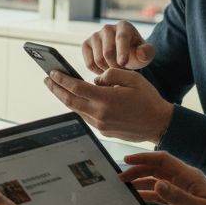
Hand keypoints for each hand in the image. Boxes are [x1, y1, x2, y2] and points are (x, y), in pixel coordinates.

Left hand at [44, 68, 174, 142]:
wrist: (159, 124)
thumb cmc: (148, 99)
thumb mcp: (132, 78)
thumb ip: (110, 75)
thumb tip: (95, 80)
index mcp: (106, 99)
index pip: (76, 87)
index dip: (61, 80)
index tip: (52, 73)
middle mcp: (99, 114)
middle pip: (69, 100)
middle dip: (56, 89)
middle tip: (47, 80)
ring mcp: (100, 125)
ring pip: (76, 110)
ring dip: (65, 98)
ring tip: (57, 88)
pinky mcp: (103, 131)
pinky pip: (86, 117)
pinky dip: (78, 107)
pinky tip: (76, 99)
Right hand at [81, 20, 154, 73]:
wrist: (125, 54)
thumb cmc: (137, 53)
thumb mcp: (147, 54)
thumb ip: (147, 53)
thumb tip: (141, 53)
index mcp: (124, 26)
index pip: (121, 38)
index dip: (122, 52)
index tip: (123, 64)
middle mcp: (107, 28)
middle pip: (108, 52)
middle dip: (116, 67)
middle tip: (123, 74)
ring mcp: (95, 36)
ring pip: (98, 60)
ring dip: (107, 71)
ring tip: (116, 73)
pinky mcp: (86, 45)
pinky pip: (89, 63)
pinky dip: (97, 72)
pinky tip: (105, 72)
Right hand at [120, 151, 205, 204]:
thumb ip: (176, 196)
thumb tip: (156, 184)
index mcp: (188, 176)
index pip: (162, 160)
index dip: (144, 158)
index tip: (127, 160)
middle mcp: (183, 180)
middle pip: (156, 170)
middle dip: (138, 171)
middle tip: (121, 178)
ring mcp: (181, 191)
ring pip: (156, 182)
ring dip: (141, 183)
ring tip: (124, 187)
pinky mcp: (180, 202)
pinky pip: (160, 195)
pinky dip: (148, 196)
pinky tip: (137, 198)